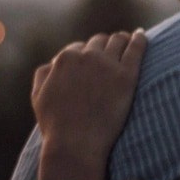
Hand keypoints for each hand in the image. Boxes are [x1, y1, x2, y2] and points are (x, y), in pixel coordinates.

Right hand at [32, 30, 146, 179]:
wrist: (75, 144)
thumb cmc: (56, 124)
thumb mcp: (38, 96)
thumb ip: (43, 73)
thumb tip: (54, 62)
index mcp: (65, 58)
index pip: (79, 47)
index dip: (86, 55)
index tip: (93, 63)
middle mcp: (86, 56)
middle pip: (99, 41)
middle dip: (103, 47)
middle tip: (111, 54)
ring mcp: (107, 64)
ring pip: (118, 40)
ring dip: (122, 40)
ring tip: (128, 42)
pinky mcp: (127, 75)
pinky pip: (136, 48)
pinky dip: (139, 39)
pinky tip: (141, 35)